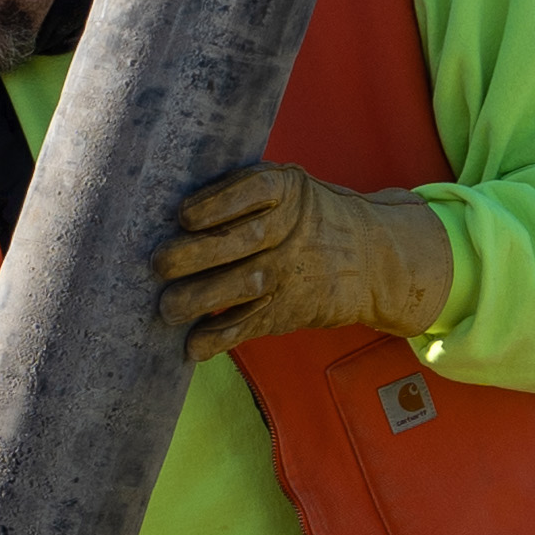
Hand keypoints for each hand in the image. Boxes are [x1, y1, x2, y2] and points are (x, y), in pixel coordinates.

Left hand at [155, 161, 448, 353]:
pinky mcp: (291, 309)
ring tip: (167, 308)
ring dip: (199, 300)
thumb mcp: (290, 190)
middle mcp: (291, 228)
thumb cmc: (308, 219)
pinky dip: (219, 339)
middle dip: (195, 254)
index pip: (253, 189)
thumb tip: (167, 217)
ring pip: (243, 286)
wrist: (374, 257)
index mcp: (288, 189)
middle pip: (242, 240)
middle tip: (160, 264)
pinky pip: (250, 325)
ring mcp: (293, 271)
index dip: (216, 204)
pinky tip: (192, 345)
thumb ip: (243, 194)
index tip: (183, 216)